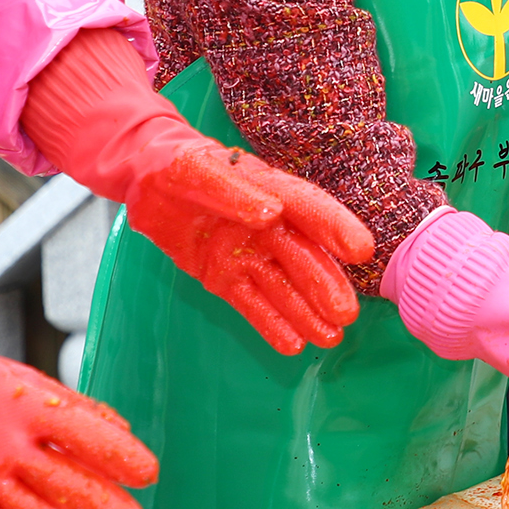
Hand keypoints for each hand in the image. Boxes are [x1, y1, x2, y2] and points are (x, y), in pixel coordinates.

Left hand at [127, 144, 373, 355]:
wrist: (146, 181)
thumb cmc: (178, 164)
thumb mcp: (200, 170)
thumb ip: (236, 191)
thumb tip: (272, 213)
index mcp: (271, 191)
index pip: (310, 209)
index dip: (337, 228)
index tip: (361, 251)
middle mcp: (268, 226)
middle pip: (303, 258)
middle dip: (326, 286)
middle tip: (346, 315)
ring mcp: (247, 253)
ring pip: (282, 287)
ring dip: (306, 313)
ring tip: (330, 339)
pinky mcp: (225, 275)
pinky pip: (251, 303)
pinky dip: (270, 324)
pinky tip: (293, 345)